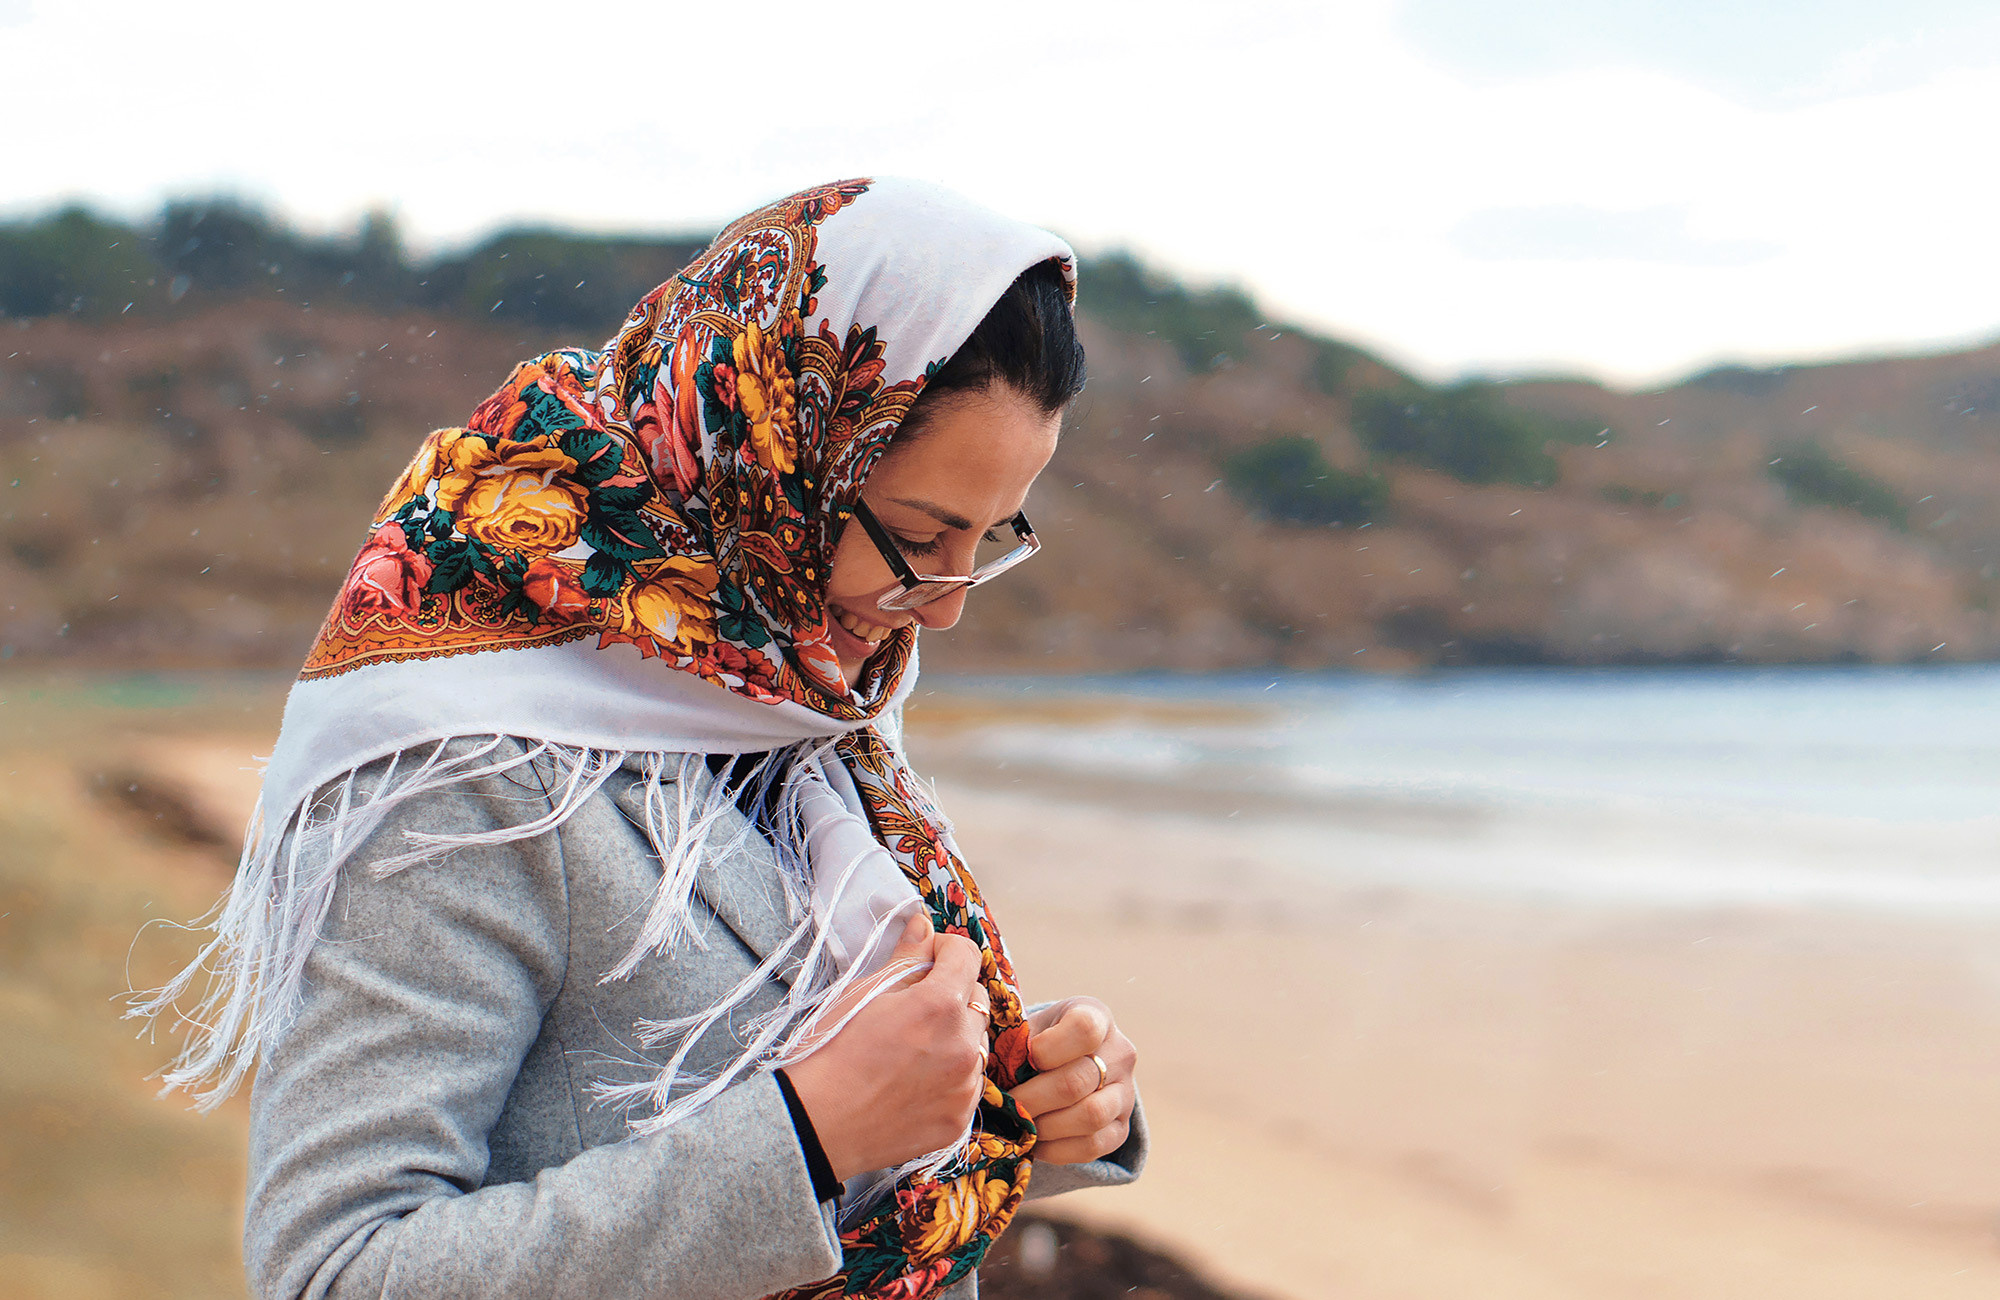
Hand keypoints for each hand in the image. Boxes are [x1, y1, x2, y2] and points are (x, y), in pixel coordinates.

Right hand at [782, 912, 990, 1182]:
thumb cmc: (830, 1052)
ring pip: (974, 1044)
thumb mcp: (863, 993)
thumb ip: (905, 957)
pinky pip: (967, 1084)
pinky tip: (915, 1081)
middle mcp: (963, 1046)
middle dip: (950, 994)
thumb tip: (924, 924)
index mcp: (940, 1005)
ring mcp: (965, 1087)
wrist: (815, 1123)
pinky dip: (950, 1076)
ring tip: (911, 1049)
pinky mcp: (959, 1119)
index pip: (967, 956)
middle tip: (911, 1007)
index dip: (944, 950)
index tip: (925, 959)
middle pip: (974, 1000)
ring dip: (954, 1036)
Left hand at [1005, 996, 1136, 1164]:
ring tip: (1021, 1124)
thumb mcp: (1028, 1030)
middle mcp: (1120, 1053)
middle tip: (1006, 1106)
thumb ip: (1012, 1045)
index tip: (1025, 1060)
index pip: (1084, 1030)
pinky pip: (1093, 1146)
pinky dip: (1058, 1150)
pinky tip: (1037, 1141)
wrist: (1070, 1065)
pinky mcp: (1122, 1129)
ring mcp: (1126, 1093)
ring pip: (1090, 1117)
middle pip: (1077, 1082)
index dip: (1048, 1049)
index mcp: (1095, 1017)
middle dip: (1032, 1099)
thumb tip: (982, 1075)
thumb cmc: (1039, 1043)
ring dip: (1045, 1126)